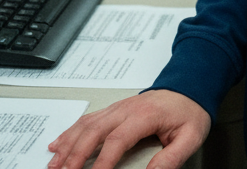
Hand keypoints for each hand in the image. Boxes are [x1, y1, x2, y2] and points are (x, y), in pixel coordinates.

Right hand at [47, 90, 209, 168]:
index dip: (102, 163)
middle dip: (75, 155)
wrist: (191, 85)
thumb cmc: (189, 111)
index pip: (117, 140)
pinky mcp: (115, 109)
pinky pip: (88, 119)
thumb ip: (172, 158)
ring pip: (86, 125)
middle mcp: (127, 109)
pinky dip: (70, 132)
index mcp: (145, 115)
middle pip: (94, 131)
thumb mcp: (190, 136)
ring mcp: (119, 107)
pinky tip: (58, 145)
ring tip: (55, 165)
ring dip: (68, 145)